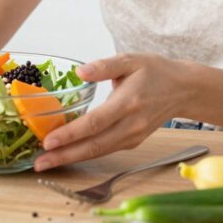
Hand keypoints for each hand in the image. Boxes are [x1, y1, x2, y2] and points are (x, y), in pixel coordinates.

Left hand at [33, 52, 190, 171]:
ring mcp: (133, 136)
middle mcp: (131, 124)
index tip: (48, 141)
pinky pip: (105, 150)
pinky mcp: (133, 142)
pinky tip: (66, 154)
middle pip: (94, 145)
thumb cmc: (155, 71)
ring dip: (71, 159)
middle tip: (39, 163)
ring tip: (46, 162)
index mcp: (128, 102)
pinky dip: (84, 154)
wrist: (183, 90)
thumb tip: (80, 72)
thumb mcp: (130, 60)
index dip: (71, 134)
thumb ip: (104, 66)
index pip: (95, 123)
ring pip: (98, 152)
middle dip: (64, 156)